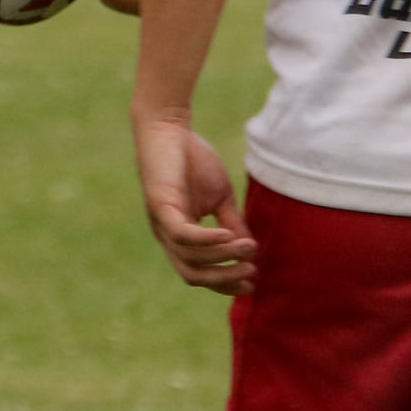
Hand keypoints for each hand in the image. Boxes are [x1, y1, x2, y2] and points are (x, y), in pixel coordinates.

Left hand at [132, 112, 257, 295]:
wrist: (169, 128)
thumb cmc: (193, 160)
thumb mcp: (220, 198)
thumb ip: (233, 223)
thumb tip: (251, 251)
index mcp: (180, 236)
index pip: (199, 272)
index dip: (224, 282)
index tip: (251, 283)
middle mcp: (167, 235)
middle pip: (192, 274)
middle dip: (223, 278)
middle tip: (251, 272)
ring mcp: (161, 222)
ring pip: (190, 258)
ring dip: (223, 257)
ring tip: (248, 248)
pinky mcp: (160, 206)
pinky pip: (182, 235)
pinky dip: (206, 240)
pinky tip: (228, 236)